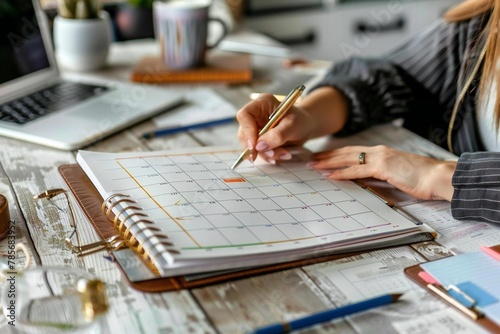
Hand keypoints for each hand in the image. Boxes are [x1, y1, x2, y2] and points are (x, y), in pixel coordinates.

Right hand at [236, 93, 315, 161]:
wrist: (306, 127)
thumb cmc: (301, 121)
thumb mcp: (293, 126)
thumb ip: (277, 135)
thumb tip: (260, 146)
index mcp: (261, 104)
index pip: (244, 115)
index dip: (247, 131)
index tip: (255, 146)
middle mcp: (255, 115)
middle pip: (244, 133)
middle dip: (258, 147)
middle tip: (273, 155)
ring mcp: (255, 127)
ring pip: (250, 145)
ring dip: (265, 154)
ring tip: (283, 154)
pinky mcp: (258, 139)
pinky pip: (256, 151)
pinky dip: (267, 156)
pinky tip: (278, 156)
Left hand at [309, 145, 456, 200]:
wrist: (438, 177)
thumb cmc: (422, 178)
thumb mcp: (398, 174)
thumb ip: (382, 174)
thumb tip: (369, 180)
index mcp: (382, 152)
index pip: (354, 152)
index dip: (337, 154)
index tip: (323, 157)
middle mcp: (379, 151)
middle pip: (346, 152)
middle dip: (327, 156)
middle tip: (311, 159)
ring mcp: (380, 157)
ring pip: (348, 159)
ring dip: (329, 163)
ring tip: (314, 166)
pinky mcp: (383, 167)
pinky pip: (357, 170)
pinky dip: (342, 173)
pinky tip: (329, 175)